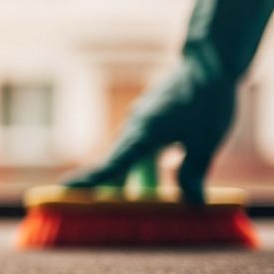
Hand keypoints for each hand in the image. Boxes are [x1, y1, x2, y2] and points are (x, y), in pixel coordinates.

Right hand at [64, 61, 235, 204]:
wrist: (209, 62)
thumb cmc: (208, 99)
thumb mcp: (207, 141)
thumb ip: (193, 173)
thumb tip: (191, 202)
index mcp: (144, 133)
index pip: (111, 163)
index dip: (89, 179)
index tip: (64, 189)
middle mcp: (136, 128)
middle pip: (116, 166)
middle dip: (112, 190)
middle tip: (104, 211)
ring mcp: (142, 124)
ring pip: (132, 159)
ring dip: (138, 180)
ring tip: (151, 201)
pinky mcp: (152, 121)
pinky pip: (143, 150)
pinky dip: (149, 167)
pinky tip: (164, 174)